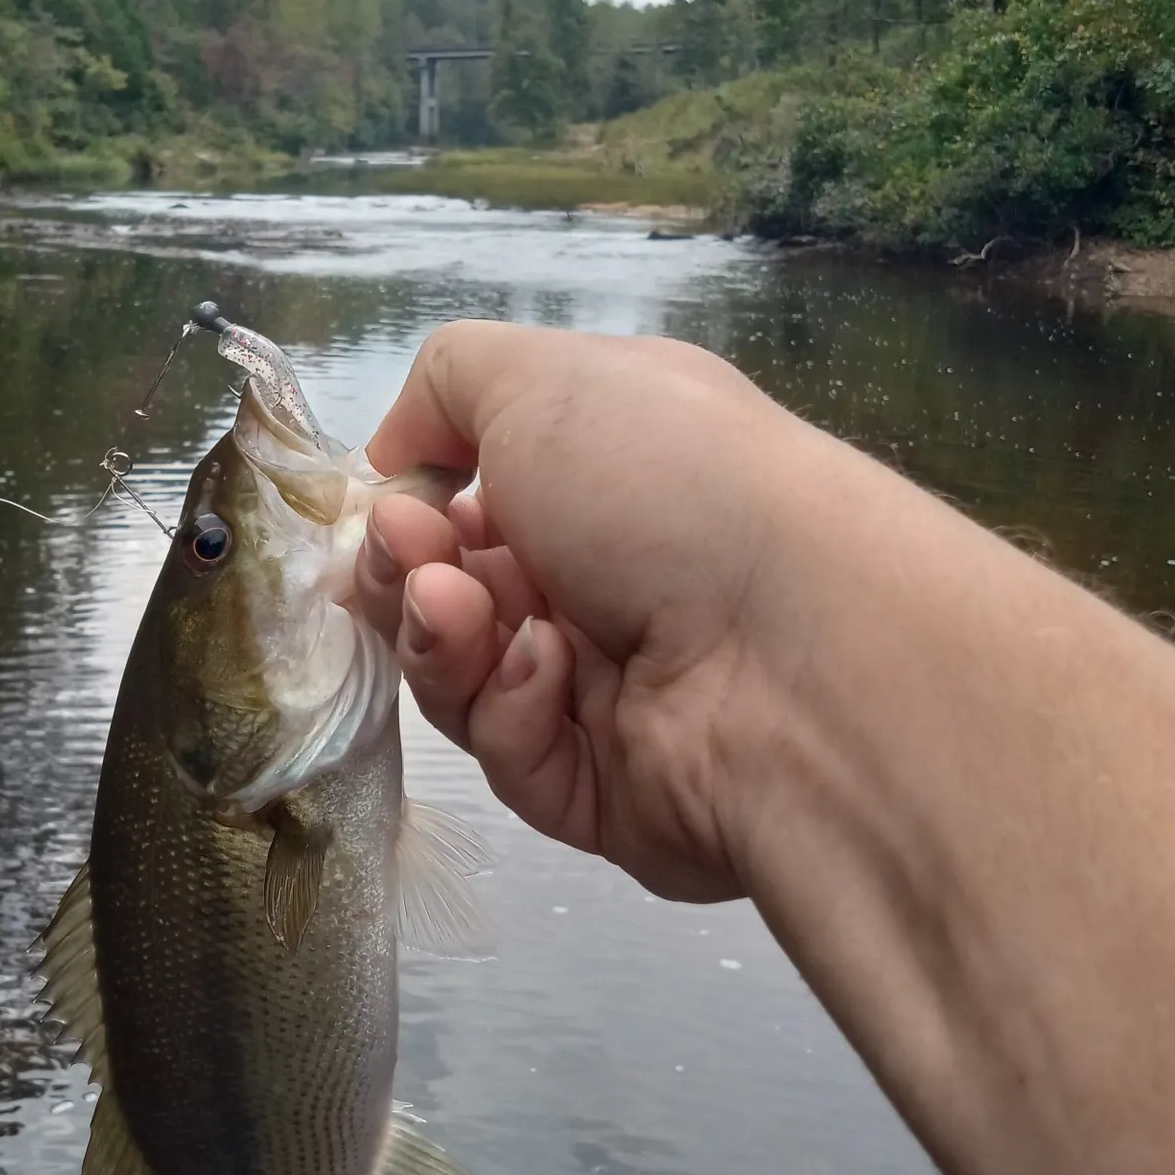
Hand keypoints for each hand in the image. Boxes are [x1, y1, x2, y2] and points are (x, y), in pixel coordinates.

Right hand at [355, 320, 835, 903]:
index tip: (383, 509)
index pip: (470, 504)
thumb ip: (447, 386)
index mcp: (603, 482)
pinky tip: (548, 673)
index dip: (408, 508)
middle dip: (406, 576)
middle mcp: (606, 582)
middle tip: (410, 564)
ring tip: (463, 612)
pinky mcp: (606, 794)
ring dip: (445, 638)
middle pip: (449, 598)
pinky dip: (514, 708)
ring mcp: (608, 694)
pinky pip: (516, 756)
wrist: (791, 648)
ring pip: (465, 681)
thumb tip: (395, 451)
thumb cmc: (669, 484)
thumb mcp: (544, 380)